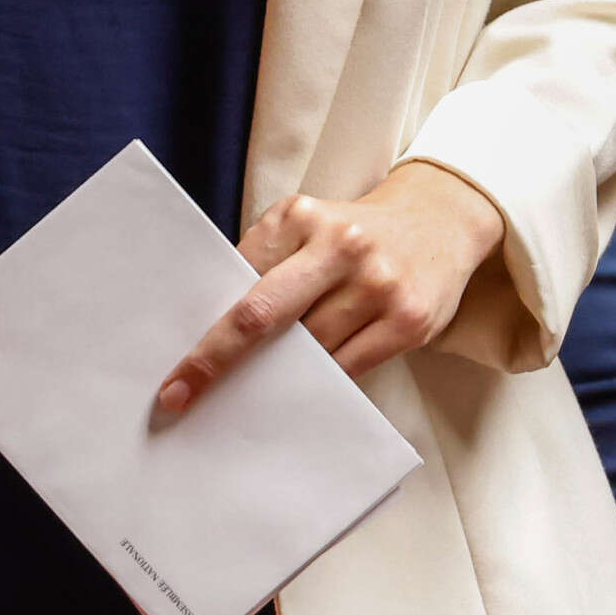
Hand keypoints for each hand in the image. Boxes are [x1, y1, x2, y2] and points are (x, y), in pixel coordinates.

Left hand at [156, 161, 505, 418]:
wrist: (441, 217)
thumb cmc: (353, 234)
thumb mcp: (306, 227)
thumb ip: (266, 266)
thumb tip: (215, 334)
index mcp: (301, 217)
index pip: (239, 279)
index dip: (204, 327)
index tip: (174, 369)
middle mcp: (340, 246)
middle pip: (262, 315)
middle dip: (216, 361)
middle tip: (179, 397)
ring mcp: (377, 285)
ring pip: (308, 351)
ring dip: (273, 378)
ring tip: (250, 398)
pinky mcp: (408, 321)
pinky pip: (349, 369)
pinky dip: (321, 383)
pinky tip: (303, 390)